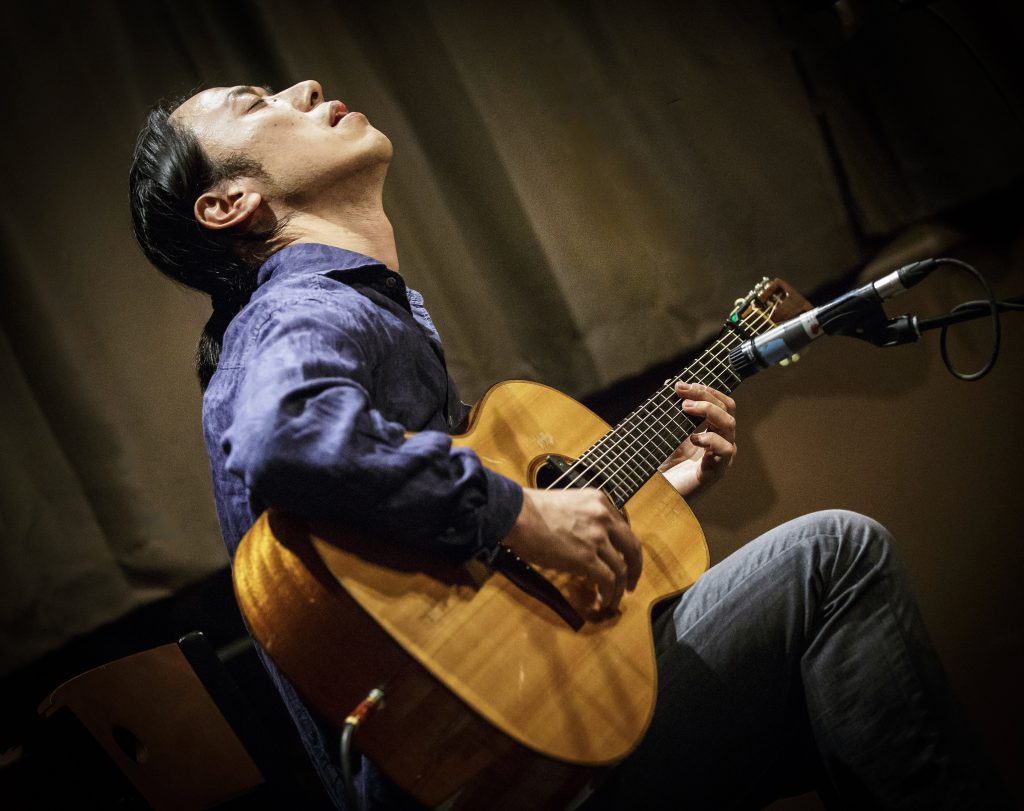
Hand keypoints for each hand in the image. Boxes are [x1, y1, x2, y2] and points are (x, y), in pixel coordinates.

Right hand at [502, 487, 642, 612]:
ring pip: (621, 569)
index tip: (623, 560)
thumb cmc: (531, 510)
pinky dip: (608, 594)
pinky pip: (608, 581)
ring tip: (612, 599)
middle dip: (635, 569)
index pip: (624, 528)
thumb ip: (583, 517)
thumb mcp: (568, 503)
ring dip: (619, 589)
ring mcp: (597, 538)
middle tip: (631, 584)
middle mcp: (604, 517)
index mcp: (599, 501)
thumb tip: (585, 541)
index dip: (626, 549)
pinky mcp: (586, 558)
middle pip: (632, 548)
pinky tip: (602, 601)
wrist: (517, 515)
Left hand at [659, 381, 736, 496]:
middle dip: (705, 394)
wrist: (658, 495)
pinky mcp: (716, 471)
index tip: (680, 385)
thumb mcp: (668, 434)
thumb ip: (672, 412)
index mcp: (713, 431)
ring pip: (729, 424)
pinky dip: (710, 439)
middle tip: (682, 391)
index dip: (705, 390)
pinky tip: (693, 438)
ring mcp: (721, 457)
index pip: (721, 403)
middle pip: (727, 408)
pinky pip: (724, 450)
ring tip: (685, 408)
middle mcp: (721, 442)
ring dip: (708, 410)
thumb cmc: (665, 467)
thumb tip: (670, 383)